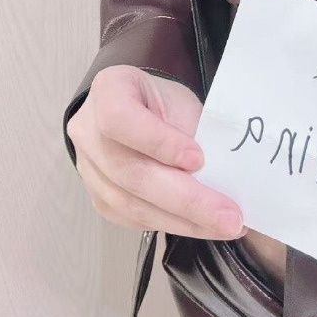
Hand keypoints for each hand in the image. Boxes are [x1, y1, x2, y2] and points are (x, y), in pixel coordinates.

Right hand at [66, 65, 245, 239]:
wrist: (140, 112)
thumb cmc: (163, 104)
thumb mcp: (181, 103)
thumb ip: (193, 134)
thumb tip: (222, 177)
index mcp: (108, 90)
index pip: (121, 119)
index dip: (158, 142)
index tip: (198, 159)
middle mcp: (88, 131)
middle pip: (131, 173)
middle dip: (186, 199)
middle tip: (228, 216)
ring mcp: (88, 169)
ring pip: (132, 204)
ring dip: (183, 220)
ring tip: (222, 226)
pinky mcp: (99, 199)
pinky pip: (133, 219)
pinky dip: (171, 225)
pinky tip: (201, 226)